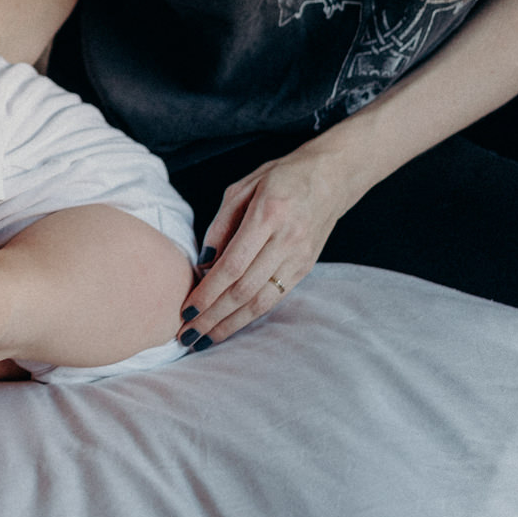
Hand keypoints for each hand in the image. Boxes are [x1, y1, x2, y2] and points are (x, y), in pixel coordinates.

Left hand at [181, 144, 356, 348]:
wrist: (331, 176)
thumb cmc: (280, 178)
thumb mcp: (243, 187)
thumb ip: (220, 225)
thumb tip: (203, 265)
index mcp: (268, 214)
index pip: (233, 265)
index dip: (208, 292)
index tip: (186, 310)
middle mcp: (287, 240)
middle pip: (244, 289)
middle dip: (213, 316)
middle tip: (187, 335)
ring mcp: (299, 257)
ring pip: (261, 300)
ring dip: (230, 324)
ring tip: (205, 340)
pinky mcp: (305, 267)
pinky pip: (275, 298)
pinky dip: (251, 315)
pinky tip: (231, 325)